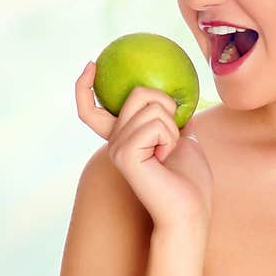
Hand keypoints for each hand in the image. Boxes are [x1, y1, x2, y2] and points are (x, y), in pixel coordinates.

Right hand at [75, 61, 212, 231]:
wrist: (190, 211)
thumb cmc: (190, 180)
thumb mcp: (184, 138)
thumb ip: (174, 117)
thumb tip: (180, 93)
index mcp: (123, 139)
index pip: (90, 109)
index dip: (84, 85)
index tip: (92, 64)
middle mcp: (114, 142)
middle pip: (138, 93)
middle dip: (168, 107)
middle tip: (171, 138)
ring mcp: (116, 148)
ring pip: (151, 106)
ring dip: (173, 128)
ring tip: (169, 153)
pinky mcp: (125, 154)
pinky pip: (155, 124)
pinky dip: (171, 138)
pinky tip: (166, 159)